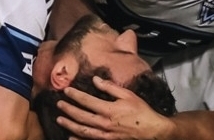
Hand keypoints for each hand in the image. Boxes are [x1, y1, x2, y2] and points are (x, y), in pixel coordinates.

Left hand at [55, 76, 170, 139]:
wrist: (153, 131)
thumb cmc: (142, 112)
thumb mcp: (128, 95)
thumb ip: (110, 87)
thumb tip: (96, 80)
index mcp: (109, 110)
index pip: (86, 101)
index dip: (75, 95)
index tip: (66, 91)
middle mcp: (104, 124)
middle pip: (81, 116)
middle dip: (68, 110)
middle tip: (59, 104)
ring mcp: (106, 136)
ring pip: (83, 131)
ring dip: (70, 125)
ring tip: (60, 120)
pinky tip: (71, 137)